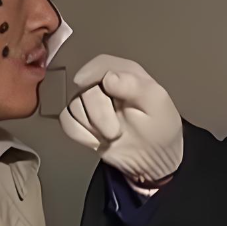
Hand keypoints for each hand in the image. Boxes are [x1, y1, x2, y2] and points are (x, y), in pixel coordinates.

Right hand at [60, 54, 182, 183]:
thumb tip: (108, 77)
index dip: (93, 74)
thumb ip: (134, 86)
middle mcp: (106, 85)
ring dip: (91, 125)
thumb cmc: (159, 128)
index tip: (91, 87)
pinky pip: (67, 121)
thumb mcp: (157, 103)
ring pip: (74, 106)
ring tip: (112, 135)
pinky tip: (96, 141)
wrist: (152, 160)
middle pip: (86, 90)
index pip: (101, 64)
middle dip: (99, 113)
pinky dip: (79, 133)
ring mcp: (92, 104)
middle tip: (117, 131)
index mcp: (126, 73)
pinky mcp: (83, 122)